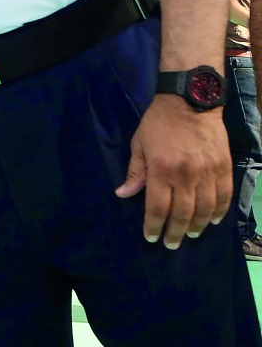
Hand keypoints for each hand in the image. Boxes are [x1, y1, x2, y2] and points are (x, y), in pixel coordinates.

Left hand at [115, 94, 231, 248]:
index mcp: (161, 170)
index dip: (154, 226)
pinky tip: (212, 220)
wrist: (190, 101)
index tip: (151, 238)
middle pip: (182, 213)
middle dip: (175, 233)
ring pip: (205, 209)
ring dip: (197, 226)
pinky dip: (219, 211)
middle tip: (171, 245)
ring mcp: (207, 173)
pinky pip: (223, 196)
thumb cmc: (158, 123)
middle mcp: (185, 175)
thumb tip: (122, 195)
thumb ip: (135, 173)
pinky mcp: (223, 168)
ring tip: (190, 235)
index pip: (157, 208)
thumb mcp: (139, 145)